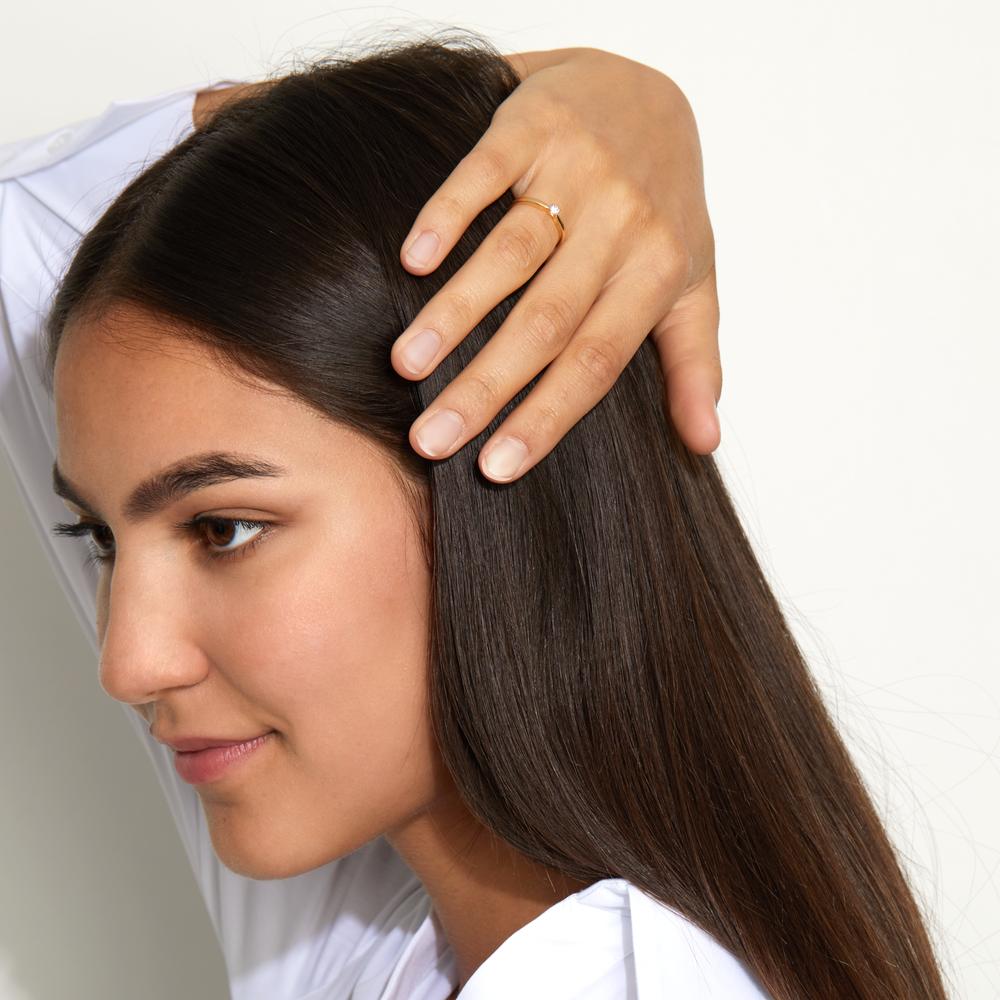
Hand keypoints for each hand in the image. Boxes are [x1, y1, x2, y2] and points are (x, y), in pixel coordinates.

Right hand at [392, 46, 720, 482]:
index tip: (496, 468)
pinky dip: (448, 214)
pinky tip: (413, 260)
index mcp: (655, 275)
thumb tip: (703, 444)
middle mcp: (621, 227)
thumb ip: (695, 364)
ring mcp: (578, 173)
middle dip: (486, 386)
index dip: (545, 416)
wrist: (651, 92)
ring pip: (513, 253)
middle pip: (547, 320)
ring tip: (406, 366)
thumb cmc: (666, 208)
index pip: (597, 362)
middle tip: (431, 440)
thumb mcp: (693, 285)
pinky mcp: (534, 126)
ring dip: (456, 312)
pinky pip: (486, 173)